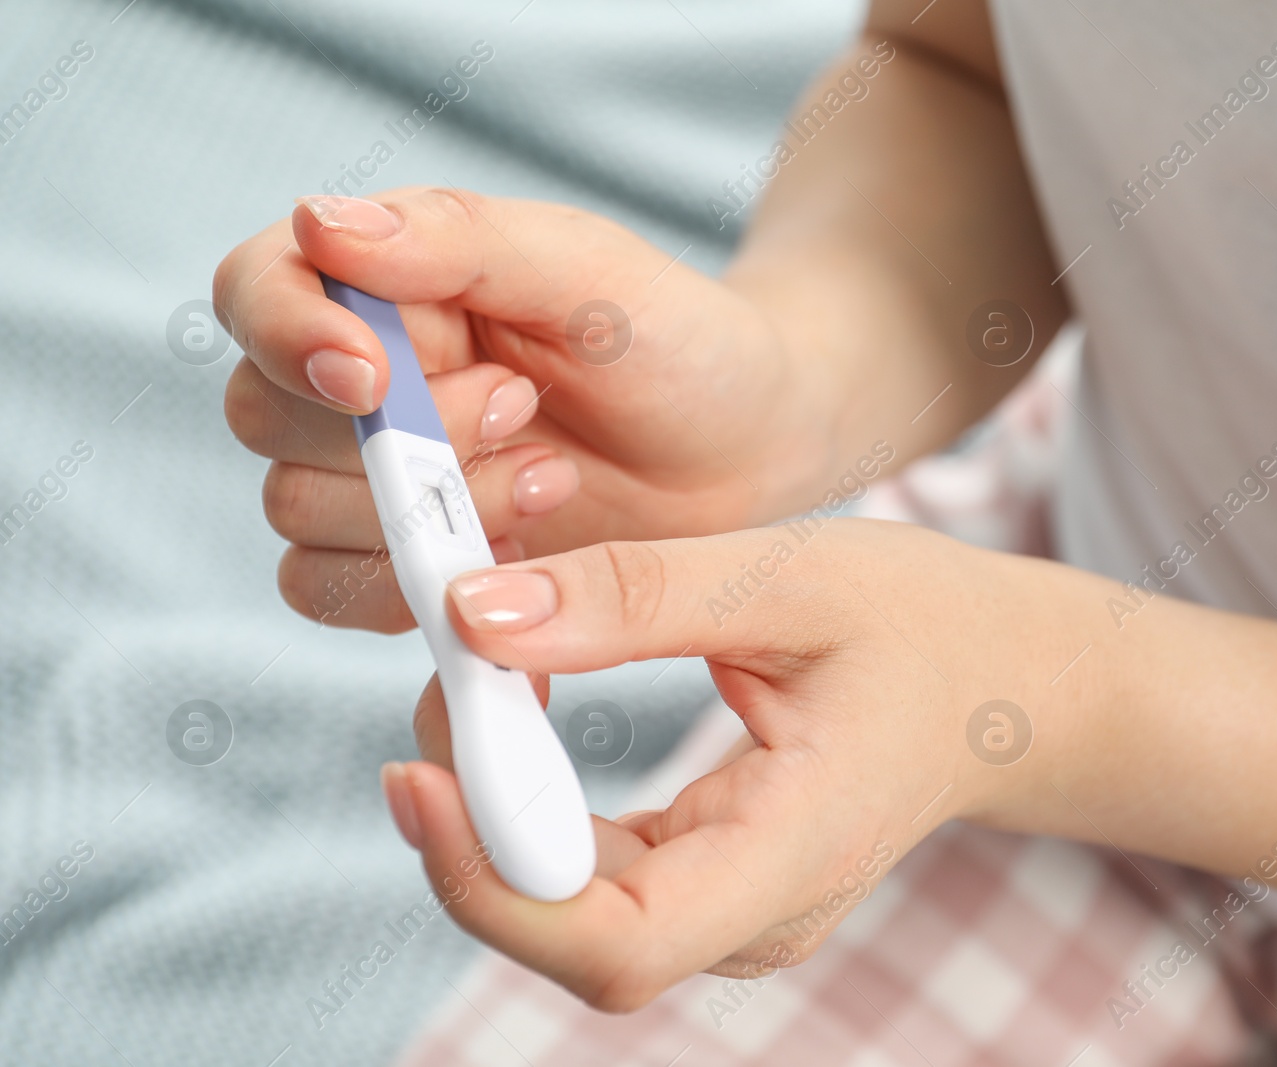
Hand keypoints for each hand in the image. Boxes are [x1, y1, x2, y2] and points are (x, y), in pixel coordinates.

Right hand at [215, 188, 829, 632]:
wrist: (749, 452)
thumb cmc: (678, 341)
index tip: (372, 378)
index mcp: (387, 285)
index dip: (287, 337)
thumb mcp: (589, 270)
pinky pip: (350, 600)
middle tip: (523, 412)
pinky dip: (423, 599)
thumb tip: (321, 222)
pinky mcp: (421, 565)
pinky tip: (525, 566)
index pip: (258, 292)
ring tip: (551, 479)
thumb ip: (461, 239)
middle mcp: (367, 384)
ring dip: (424, 515)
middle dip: (397, 438)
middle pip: (270, 423)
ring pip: (303, 524)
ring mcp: (388, 482)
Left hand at [381, 518, 1121, 1007]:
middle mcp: (758, 916)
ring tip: (485, 674)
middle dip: (472, 824)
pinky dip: (531, 799)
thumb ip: (635, 596)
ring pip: (566, 913)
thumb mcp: (790, 579)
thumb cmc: (923, 626)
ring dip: (491, 807)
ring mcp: (734, 915)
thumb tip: (475, 615)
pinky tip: (524, 706)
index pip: (620, 943)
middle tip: (445, 681)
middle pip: (571, 936)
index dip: (494, 884)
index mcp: (797, 853)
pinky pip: (590, 875)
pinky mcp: (710, 886)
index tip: (416, 773)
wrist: (1002, 683)